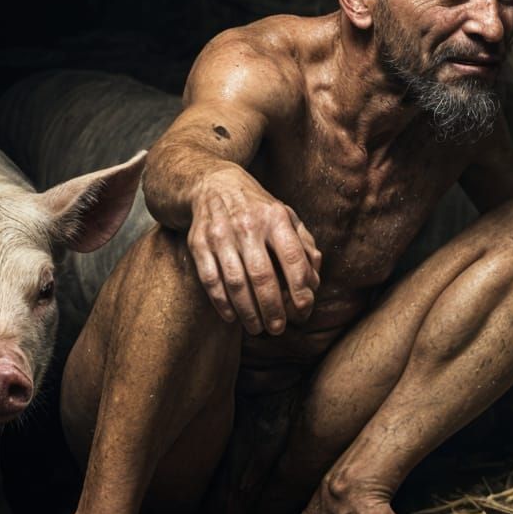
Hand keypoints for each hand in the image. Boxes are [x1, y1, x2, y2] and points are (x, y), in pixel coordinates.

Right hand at [187, 169, 322, 334]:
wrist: (212, 184)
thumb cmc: (257, 209)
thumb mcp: (286, 216)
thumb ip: (304, 246)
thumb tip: (314, 282)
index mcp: (275, 217)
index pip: (293, 257)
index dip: (300, 287)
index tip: (304, 308)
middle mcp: (247, 225)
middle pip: (263, 276)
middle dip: (273, 308)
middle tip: (279, 328)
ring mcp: (220, 234)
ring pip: (236, 282)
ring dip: (248, 312)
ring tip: (258, 328)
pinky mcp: (198, 244)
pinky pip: (211, 280)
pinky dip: (222, 303)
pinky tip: (232, 317)